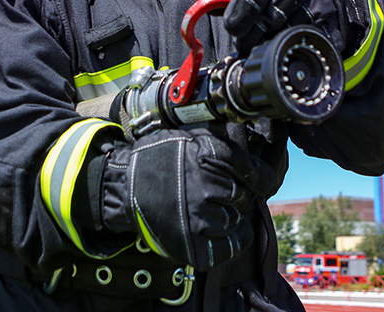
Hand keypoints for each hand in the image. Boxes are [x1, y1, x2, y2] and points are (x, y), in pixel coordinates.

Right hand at [102, 128, 274, 270]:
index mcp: (208, 155)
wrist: (123, 186)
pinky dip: (231, 240)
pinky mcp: (194, 244)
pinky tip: (219, 230)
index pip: (254, 172)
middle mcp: (206, 186)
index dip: (259, 177)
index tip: (259, 181)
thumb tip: (254, 162)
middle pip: (243, 196)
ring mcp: (199, 217)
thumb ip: (221, 145)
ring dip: (226, 215)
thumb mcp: (189, 137)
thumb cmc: (159, 158)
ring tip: (204, 209)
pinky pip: (231, 245)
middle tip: (213, 192)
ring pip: (235, 219)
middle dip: (234, 194)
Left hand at [212, 0, 351, 54]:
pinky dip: (292, 43)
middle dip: (252, 33)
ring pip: (288, 29)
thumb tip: (211, 8)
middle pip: (271, 14)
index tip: (232, 27)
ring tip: (262, 40)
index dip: (241, 11)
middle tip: (243, 42)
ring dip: (271, 40)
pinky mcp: (331, 15)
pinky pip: (307, 37)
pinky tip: (284, 41)